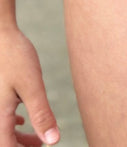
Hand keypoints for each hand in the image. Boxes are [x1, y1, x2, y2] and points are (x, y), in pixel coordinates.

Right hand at [0, 27, 59, 145]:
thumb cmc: (15, 56)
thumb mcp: (32, 86)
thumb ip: (41, 114)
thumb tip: (53, 141)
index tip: (43, 146)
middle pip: (4, 142)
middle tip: (42, 144)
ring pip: (1, 131)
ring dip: (16, 139)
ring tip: (36, 138)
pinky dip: (10, 125)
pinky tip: (21, 118)